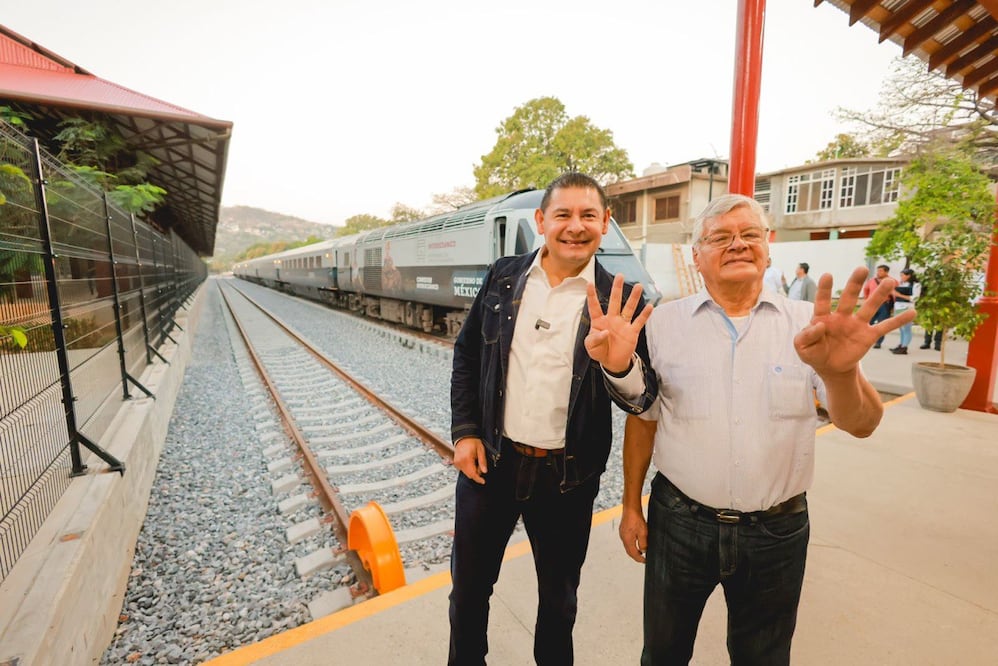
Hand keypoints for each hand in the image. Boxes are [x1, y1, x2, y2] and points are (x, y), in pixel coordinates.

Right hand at [453, 437, 487, 483]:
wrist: (464, 436)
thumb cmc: (472, 441)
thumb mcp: (481, 450)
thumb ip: (482, 462)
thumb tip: (484, 471)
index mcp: (467, 459)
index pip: (473, 474)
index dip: (478, 479)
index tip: (483, 481)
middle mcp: (460, 462)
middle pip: (469, 475)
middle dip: (476, 474)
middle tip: (480, 466)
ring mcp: (457, 462)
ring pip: (466, 473)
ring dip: (472, 471)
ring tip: (475, 461)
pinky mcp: (456, 462)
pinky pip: (463, 469)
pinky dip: (468, 468)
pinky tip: (471, 461)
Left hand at [584, 274, 652, 373]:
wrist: (612, 362)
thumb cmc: (599, 351)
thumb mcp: (591, 347)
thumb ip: (595, 339)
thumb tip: (606, 332)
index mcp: (599, 321)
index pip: (594, 306)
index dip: (592, 296)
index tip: (589, 284)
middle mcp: (612, 319)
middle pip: (615, 301)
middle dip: (617, 289)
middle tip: (620, 276)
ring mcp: (623, 325)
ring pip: (629, 308)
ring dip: (633, 298)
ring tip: (638, 286)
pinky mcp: (632, 332)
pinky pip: (639, 322)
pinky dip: (644, 315)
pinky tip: (649, 306)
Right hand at [619, 506, 647, 562]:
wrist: (631, 508)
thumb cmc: (636, 519)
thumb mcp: (643, 533)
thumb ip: (643, 544)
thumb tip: (644, 551)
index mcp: (627, 540)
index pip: (633, 554)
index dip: (639, 559)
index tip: (645, 561)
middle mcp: (623, 538)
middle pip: (629, 551)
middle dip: (636, 556)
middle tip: (643, 559)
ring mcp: (622, 534)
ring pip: (627, 546)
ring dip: (634, 550)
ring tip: (641, 552)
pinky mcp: (623, 530)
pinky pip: (627, 541)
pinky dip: (632, 544)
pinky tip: (636, 542)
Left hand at [794, 267, 916, 376]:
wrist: (831, 368)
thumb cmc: (814, 353)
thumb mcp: (802, 347)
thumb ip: (806, 336)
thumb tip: (819, 325)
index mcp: (822, 317)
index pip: (823, 301)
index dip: (825, 289)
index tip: (827, 275)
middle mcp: (841, 316)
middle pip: (849, 297)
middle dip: (855, 283)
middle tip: (862, 268)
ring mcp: (857, 325)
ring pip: (869, 307)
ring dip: (879, 295)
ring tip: (890, 281)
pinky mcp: (868, 336)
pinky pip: (885, 327)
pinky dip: (898, 320)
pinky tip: (912, 312)